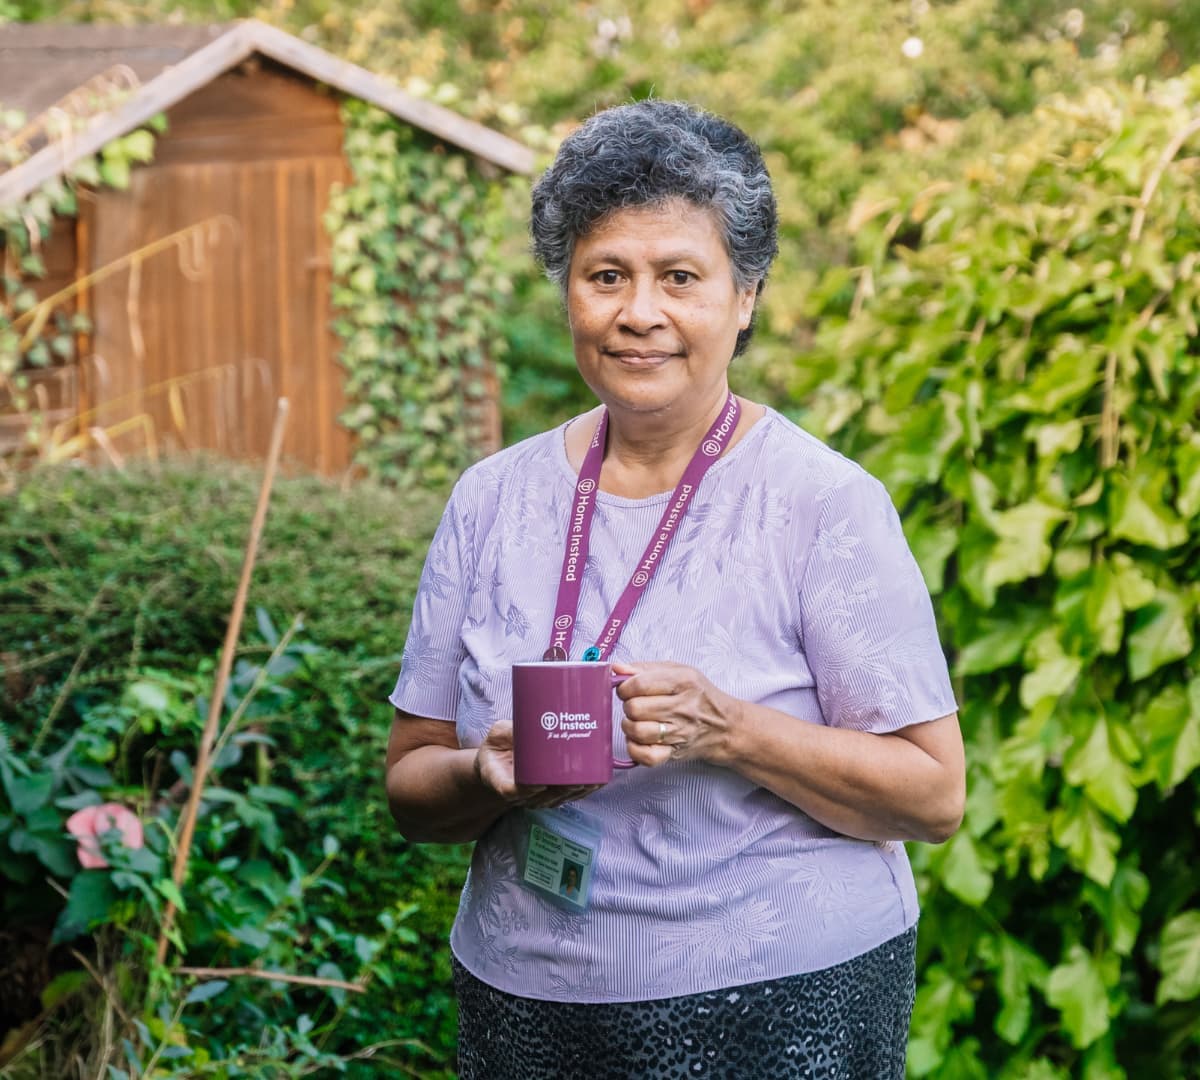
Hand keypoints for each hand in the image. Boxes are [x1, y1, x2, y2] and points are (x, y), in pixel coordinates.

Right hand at [474, 719, 601, 808]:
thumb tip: (530, 720)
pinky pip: (565, 798)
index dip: (527, 790)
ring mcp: (535, 798)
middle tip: (577, 779)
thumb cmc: (498, 749)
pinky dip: (581, 793)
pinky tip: (595, 783)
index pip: (511, 791)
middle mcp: (520, 794)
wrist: (496, 766)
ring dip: (575, 793)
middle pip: (542, 798)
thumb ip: (508, 731)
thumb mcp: (496, 735)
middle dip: (562, 790)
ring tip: (591, 780)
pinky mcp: (548, 796)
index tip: (540, 783)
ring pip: (557, 800)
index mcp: (501, 780)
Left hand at [615, 661, 739, 767]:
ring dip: (629, 726)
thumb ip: (644, 668)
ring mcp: (680, 732)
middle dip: (628, 706)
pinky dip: (635, 749)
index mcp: (683, 681)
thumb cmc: (698, 695)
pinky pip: (646, 756)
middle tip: (635, 706)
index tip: (626, 689)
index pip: (639, 684)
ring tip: (636, 722)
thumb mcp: (678, 672)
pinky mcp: (675, 753)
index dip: (624, 687)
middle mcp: (683, 707)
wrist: (726, 726)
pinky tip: (638, 740)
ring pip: (637, 731)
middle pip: (635, 708)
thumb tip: (615, 669)